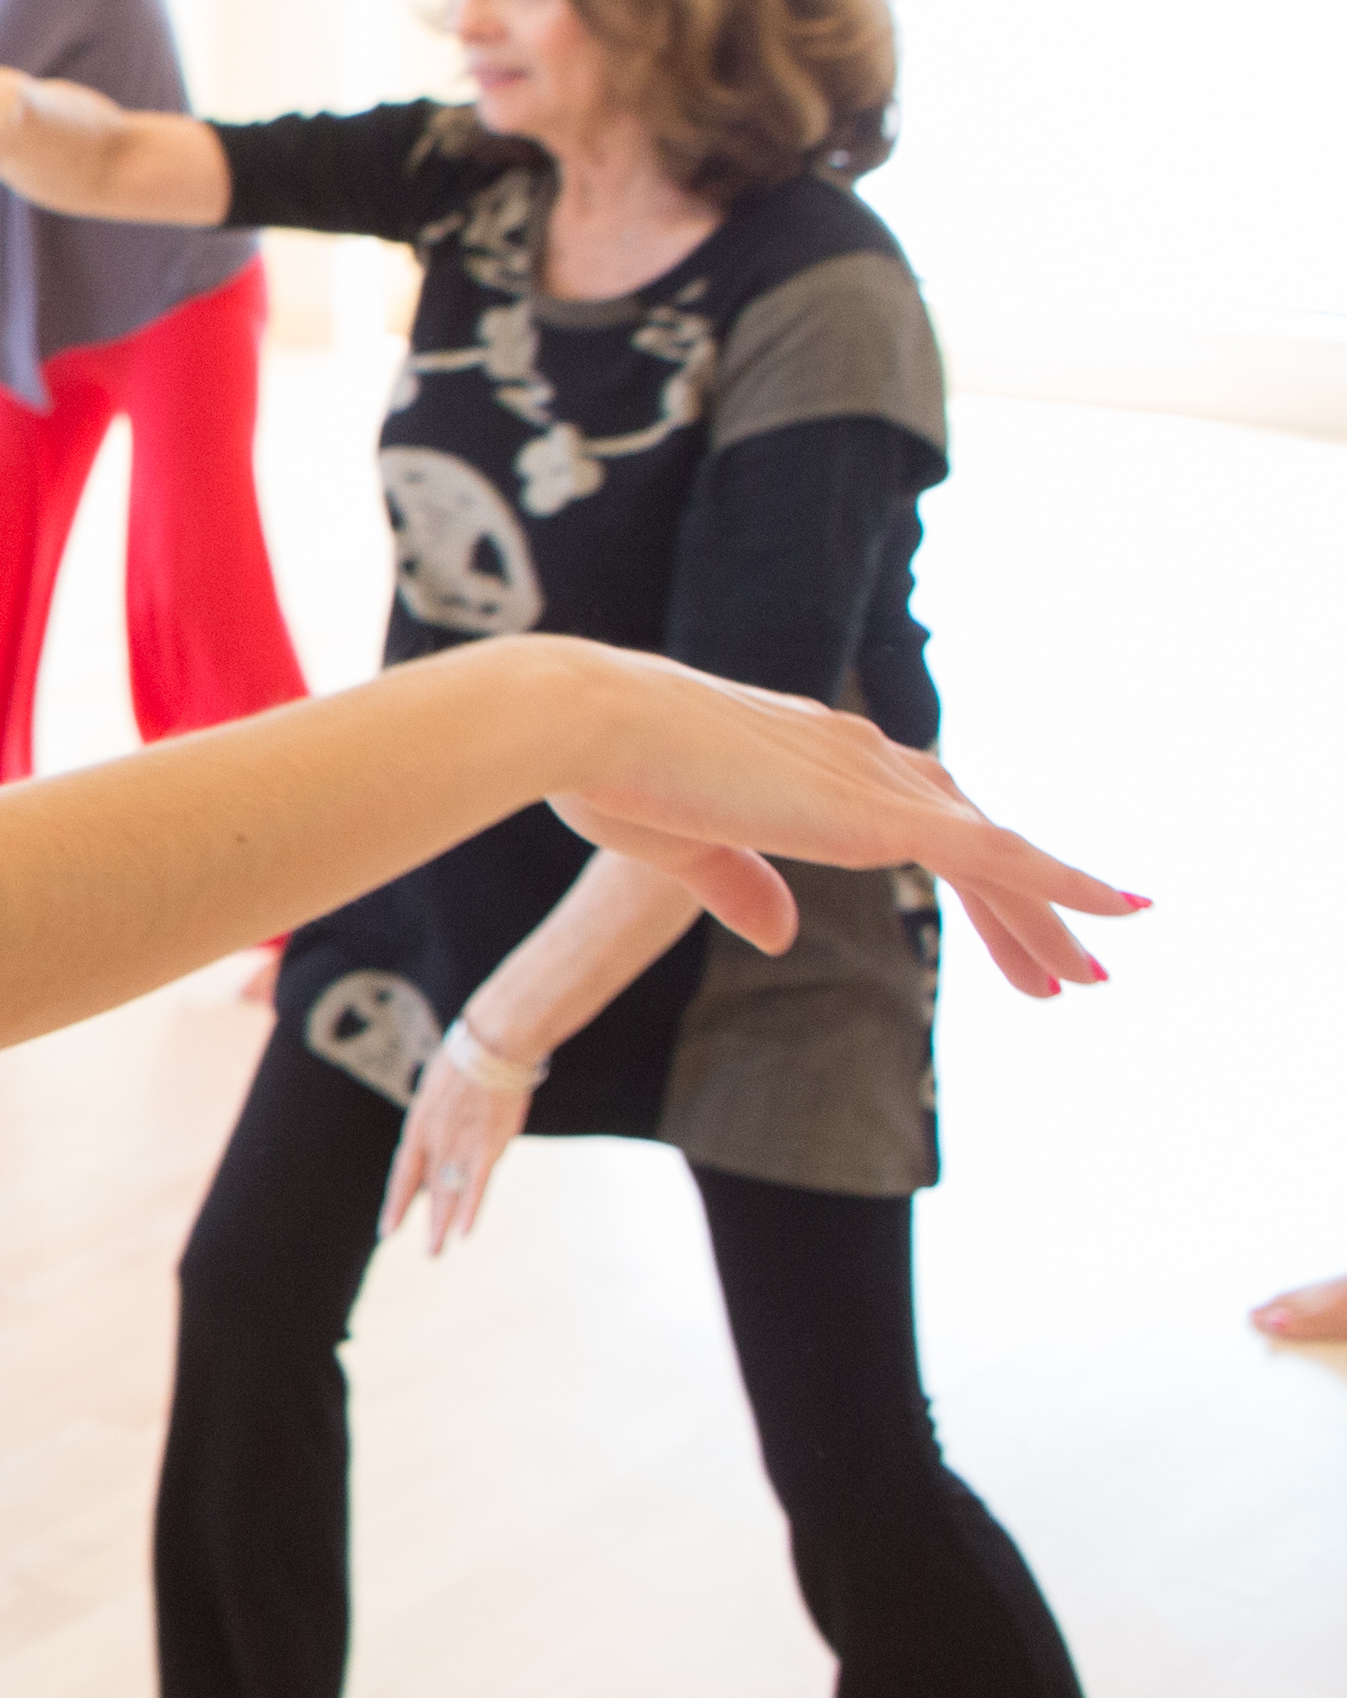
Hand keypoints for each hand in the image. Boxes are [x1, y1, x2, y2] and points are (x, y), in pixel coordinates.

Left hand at [384, 1032, 539, 1255]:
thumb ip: (438, 1116)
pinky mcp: (490, 1144)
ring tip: (436, 1252)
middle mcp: (435, 1138)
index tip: (388, 1229)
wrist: (494, 1042)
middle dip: (423, 1221)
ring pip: (450, 1193)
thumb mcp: (438, 1087)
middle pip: (428, 1188)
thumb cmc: (468, 1058)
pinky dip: (471, 1209)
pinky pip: (478, 1184)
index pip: (404, 1172)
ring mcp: (461, 1143)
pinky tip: (464, 1232)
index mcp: (420, 1123)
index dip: (398, 1201)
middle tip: (423, 1253)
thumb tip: (440, 1132)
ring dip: (444, 1225)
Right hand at [519, 642, 1133, 995]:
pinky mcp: (876, 814)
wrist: (583, 722)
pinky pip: (997, 855)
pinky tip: (1114, 912)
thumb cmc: (603, 771)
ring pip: (993, 849)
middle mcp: (854, 755)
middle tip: (1063, 969)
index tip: (984, 915)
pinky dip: (1061, 883)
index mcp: (804, 756)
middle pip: (967, 828)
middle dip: (1016, 902)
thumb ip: (742, 885)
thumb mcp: (679, 847)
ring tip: (1088, 975)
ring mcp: (871, 778)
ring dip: (1045, 911)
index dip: (956, 859)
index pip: (908, 808)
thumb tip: (784, 934)